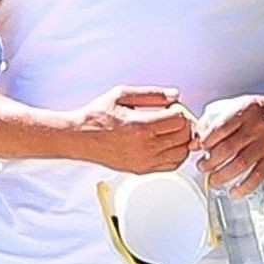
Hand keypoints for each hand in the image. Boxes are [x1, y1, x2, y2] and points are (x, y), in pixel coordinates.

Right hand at [74, 85, 197, 172]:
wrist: (79, 137)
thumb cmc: (97, 116)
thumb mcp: (121, 94)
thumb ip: (151, 94)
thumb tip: (174, 95)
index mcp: (140, 126)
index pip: (179, 119)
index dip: (179, 110)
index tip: (172, 107)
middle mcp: (144, 147)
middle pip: (183, 136)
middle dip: (184, 124)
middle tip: (175, 118)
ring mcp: (144, 161)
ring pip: (181, 153)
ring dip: (183, 141)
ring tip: (173, 131)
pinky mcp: (141, 170)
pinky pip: (171, 166)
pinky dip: (176, 155)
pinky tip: (169, 145)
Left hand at [198, 95, 263, 196]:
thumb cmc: (261, 110)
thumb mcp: (238, 105)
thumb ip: (215, 121)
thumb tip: (196, 142)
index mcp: (245, 110)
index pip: (219, 128)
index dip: (206, 141)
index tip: (199, 148)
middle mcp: (256, 126)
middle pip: (228, 149)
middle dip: (211, 162)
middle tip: (202, 167)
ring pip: (241, 164)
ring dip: (223, 175)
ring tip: (213, 180)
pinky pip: (259, 174)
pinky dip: (245, 186)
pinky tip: (235, 192)